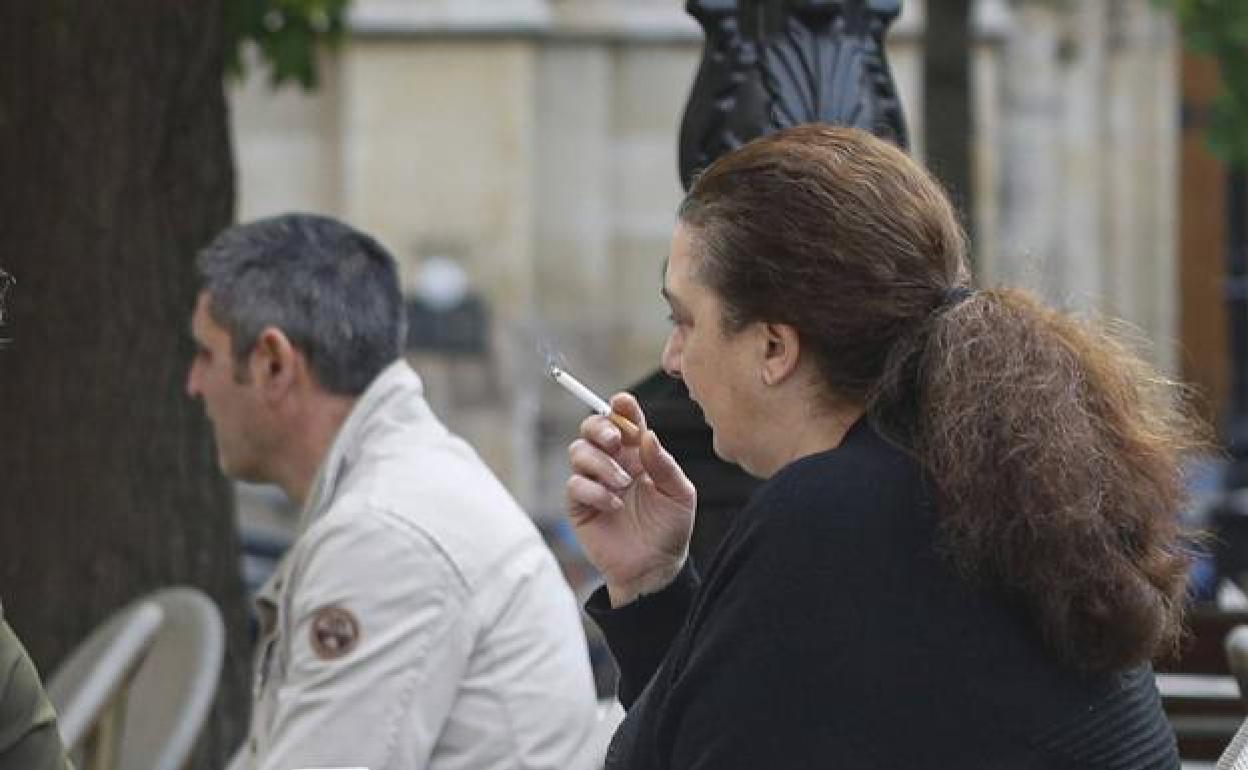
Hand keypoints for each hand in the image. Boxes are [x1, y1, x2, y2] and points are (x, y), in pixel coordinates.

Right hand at [566, 393, 696, 606]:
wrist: (655, 569)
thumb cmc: (671, 530)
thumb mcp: (680, 495)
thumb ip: (665, 464)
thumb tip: (648, 435)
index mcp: (639, 454)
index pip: (625, 420)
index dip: (621, 407)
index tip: (623, 403)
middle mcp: (613, 463)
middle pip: (592, 428)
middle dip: (599, 426)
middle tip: (615, 440)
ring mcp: (594, 482)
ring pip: (578, 451)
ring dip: (600, 463)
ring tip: (622, 484)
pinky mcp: (579, 505)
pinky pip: (574, 484)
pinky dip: (594, 491)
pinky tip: (614, 505)